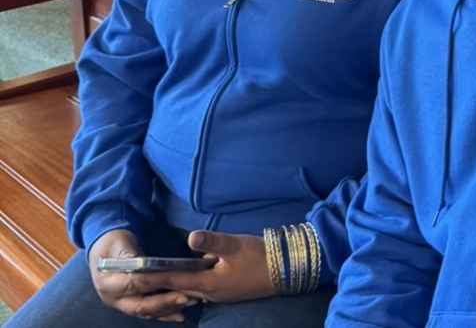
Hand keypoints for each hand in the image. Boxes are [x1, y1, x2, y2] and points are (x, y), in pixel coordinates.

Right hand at [88, 229, 200, 322]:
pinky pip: (149, 313)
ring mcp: (122, 305)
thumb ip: (130, 253)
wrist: (103, 253)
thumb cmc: (113, 244)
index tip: (176, 277)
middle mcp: (114, 299)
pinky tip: (181, 315)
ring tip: (192, 301)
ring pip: (148, 312)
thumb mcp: (118, 242)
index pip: (135, 283)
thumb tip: (143, 262)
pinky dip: (165, 314)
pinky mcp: (131, 306)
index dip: (156, 281)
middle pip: (142, 305)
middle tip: (188, 297)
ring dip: (170, 308)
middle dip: (165, 302)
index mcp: (108, 282)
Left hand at [131, 230, 275, 305]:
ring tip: (155, 278)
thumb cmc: (260, 258)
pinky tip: (185, 278)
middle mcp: (209, 293)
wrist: (286, 270)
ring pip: (187, 290)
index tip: (133, 274)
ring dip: (172, 284)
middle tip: (137, 276)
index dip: (153, 276)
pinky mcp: (225, 290)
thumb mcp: (236, 246)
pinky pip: (199, 290)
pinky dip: (187, 284)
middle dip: (158, 283)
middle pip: (177, 289)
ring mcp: (218, 294)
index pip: (174, 279)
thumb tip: (190, 237)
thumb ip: (213, 242)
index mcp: (208, 283)